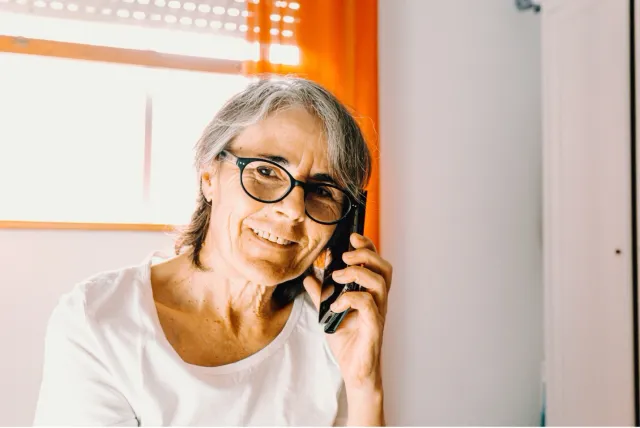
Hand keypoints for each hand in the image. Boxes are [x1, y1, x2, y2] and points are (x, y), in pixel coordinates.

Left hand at [303, 233, 392, 390]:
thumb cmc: (347, 342)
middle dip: (365, 255)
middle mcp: (378, 300)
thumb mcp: (328, 312)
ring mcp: (378, 312)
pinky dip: (350, 298)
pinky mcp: (374, 326)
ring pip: (379, 281)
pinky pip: (368, 304)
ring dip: (357, 273)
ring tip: (337, 277)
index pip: (376, 262)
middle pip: (384, 267)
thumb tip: (309, 276)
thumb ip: (320, 294)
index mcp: (370, 292)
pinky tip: (337, 304)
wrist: (354, 370)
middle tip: (345, 256)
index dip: (367, 246)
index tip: (351, 238)